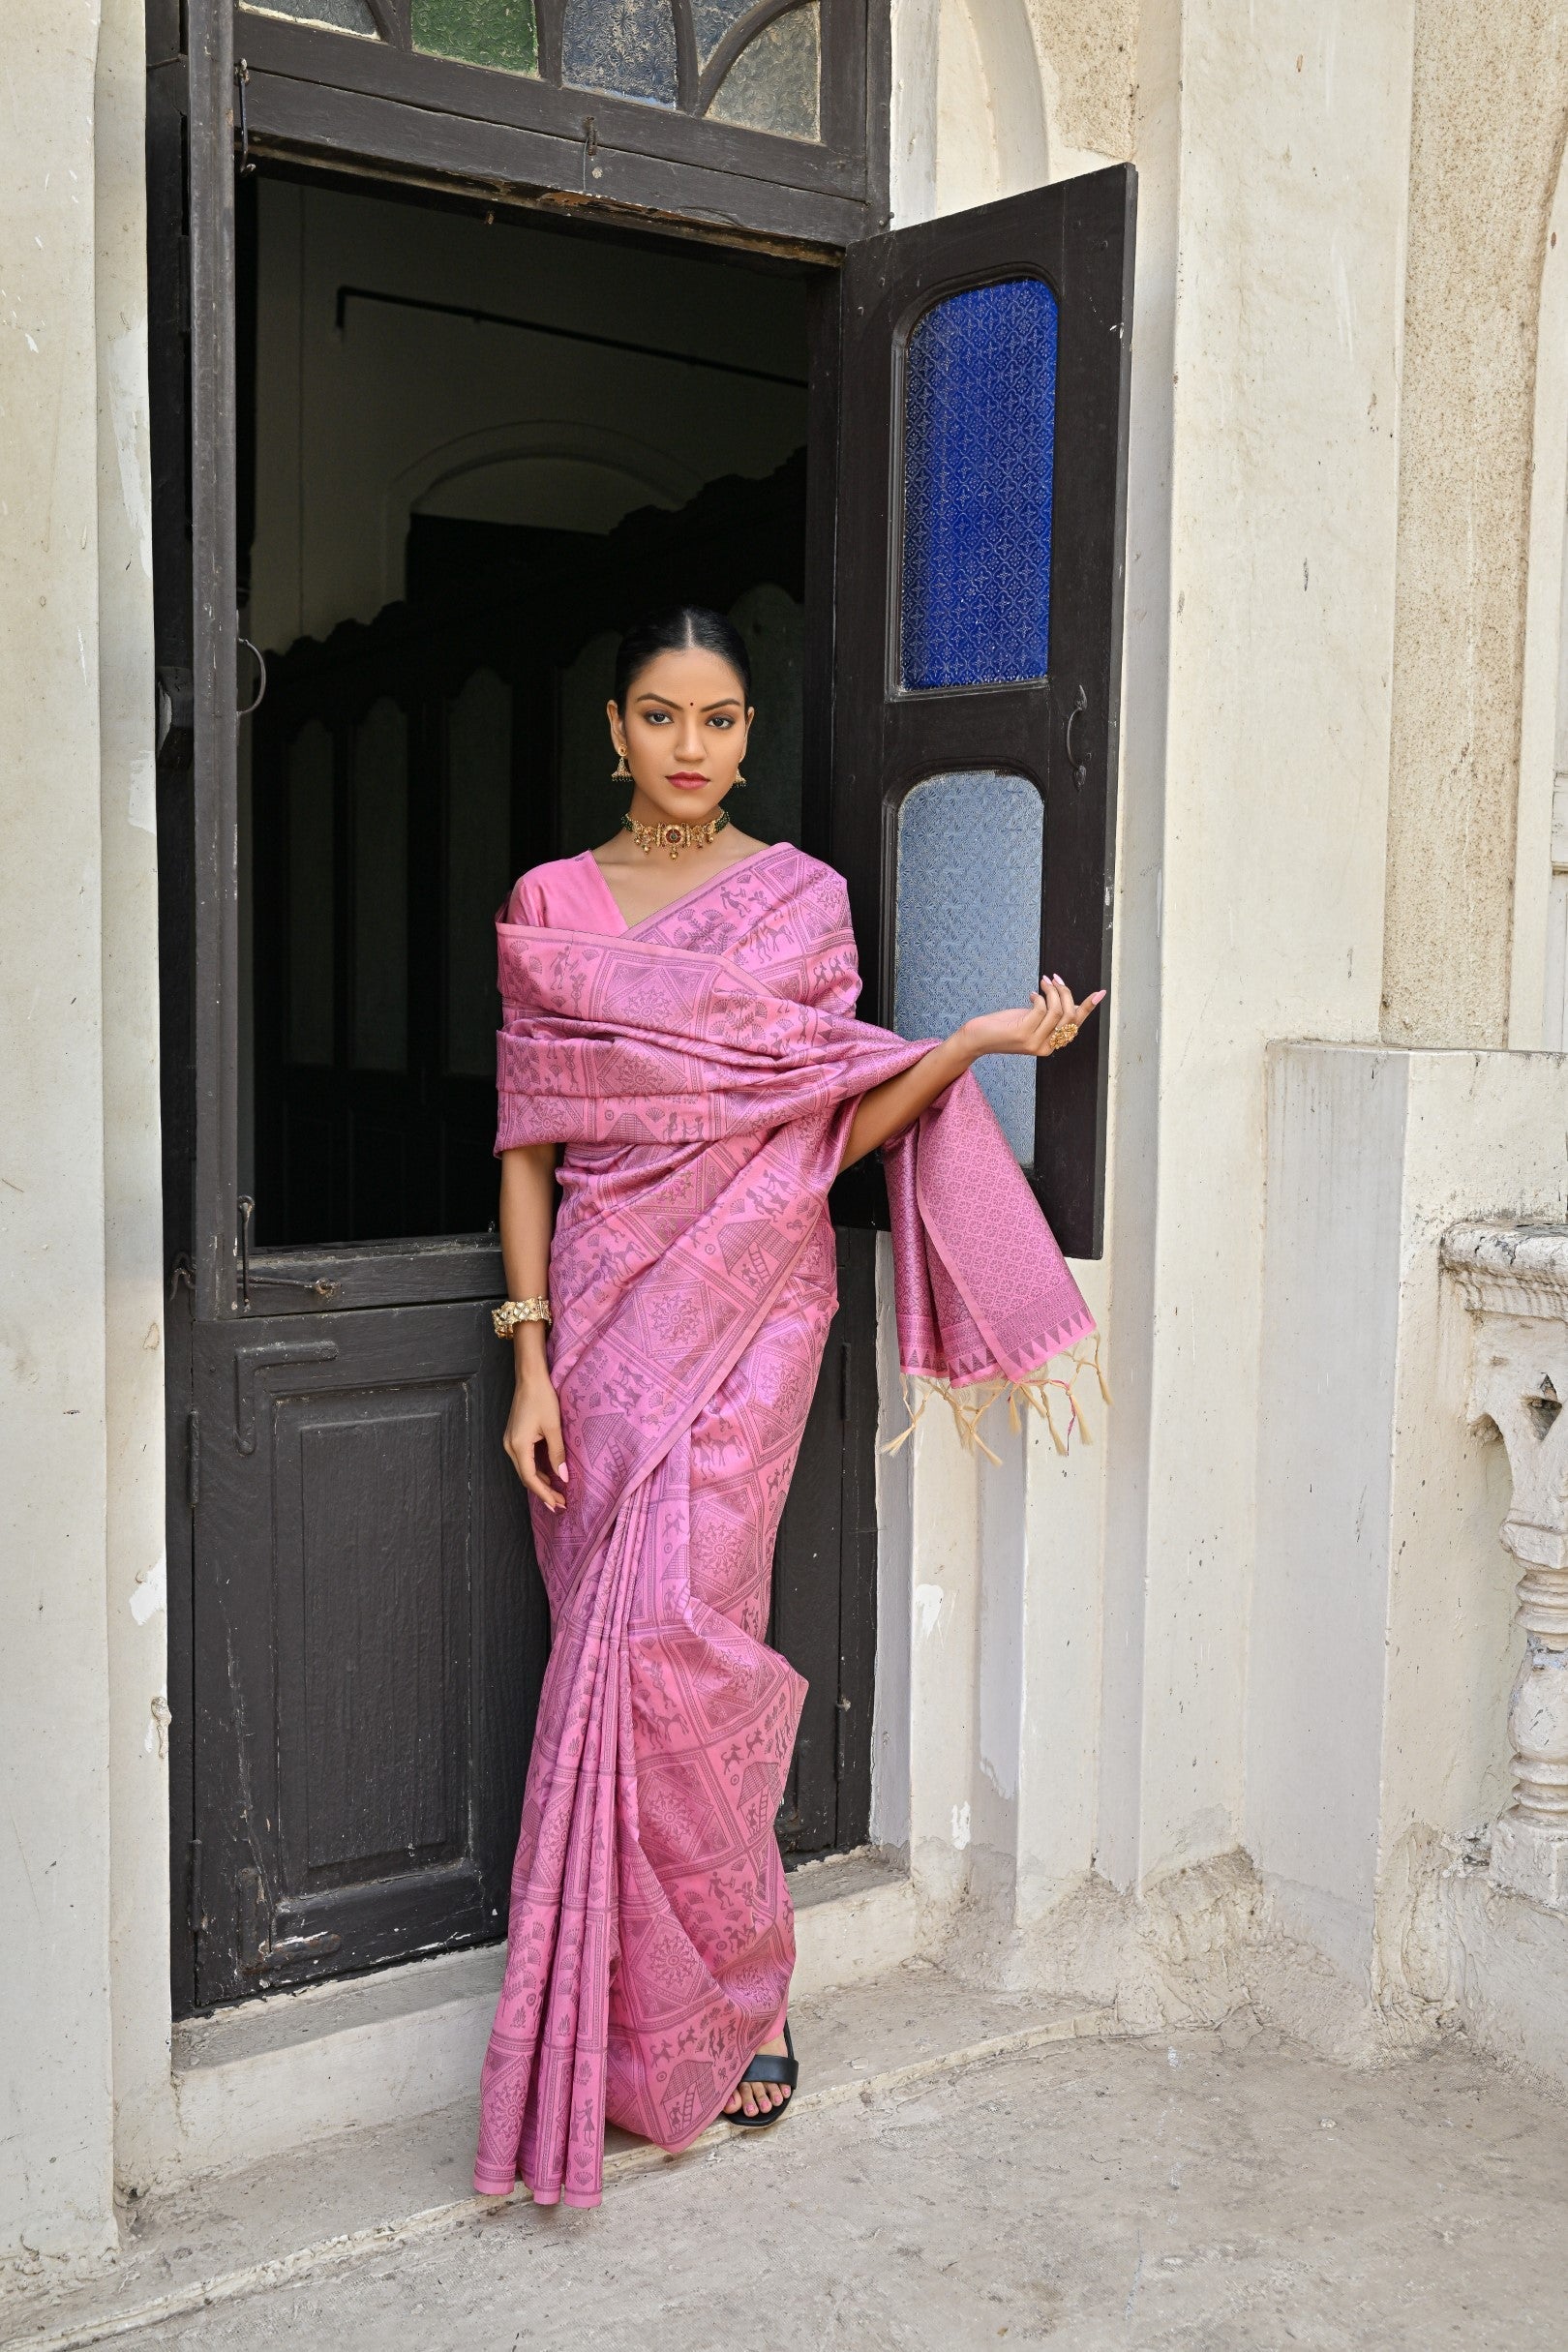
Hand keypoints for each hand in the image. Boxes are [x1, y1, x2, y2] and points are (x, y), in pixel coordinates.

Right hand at [504, 1369, 567, 1512]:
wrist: (530, 1378)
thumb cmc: (542, 1399)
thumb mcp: (554, 1427)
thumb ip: (557, 1454)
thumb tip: (563, 1478)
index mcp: (518, 1446)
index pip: (531, 1478)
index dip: (544, 1494)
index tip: (558, 1504)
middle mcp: (510, 1447)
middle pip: (526, 1477)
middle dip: (542, 1492)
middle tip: (560, 1504)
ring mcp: (510, 1441)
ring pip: (525, 1469)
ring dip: (540, 1482)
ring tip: (556, 1493)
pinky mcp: (514, 1437)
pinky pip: (524, 1459)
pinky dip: (536, 1470)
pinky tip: (549, 1475)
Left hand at [959, 975, 1104, 1060]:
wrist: (978, 1038)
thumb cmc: (1004, 1027)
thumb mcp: (1031, 1019)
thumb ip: (1050, 1014)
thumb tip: (1068, 999)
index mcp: (1051, 1045)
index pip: (1076, 1025)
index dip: (1089, 1008)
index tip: (1100, 993)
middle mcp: (1047, 1047)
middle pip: (1070, 1016)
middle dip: (1066, 993)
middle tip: (1054, 979)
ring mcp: (1035, 1042)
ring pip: (1058, 1011)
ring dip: (1053, 991)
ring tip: (1043, 982)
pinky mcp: (1024, 1033)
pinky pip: (1042, 1009)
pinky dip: (1040, 997)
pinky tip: (1032, 995)